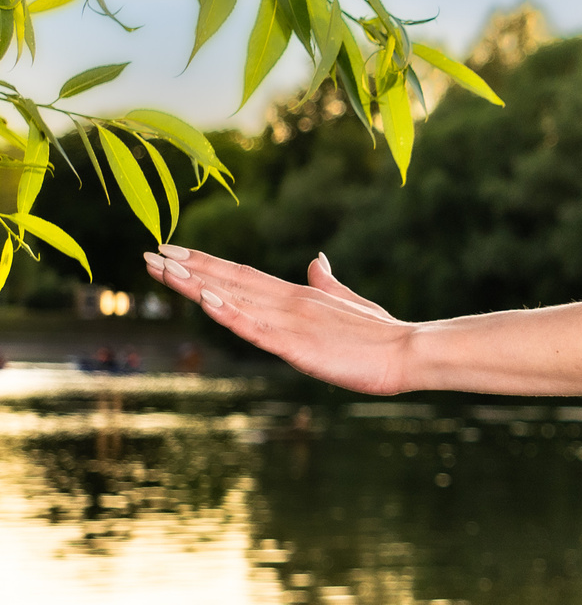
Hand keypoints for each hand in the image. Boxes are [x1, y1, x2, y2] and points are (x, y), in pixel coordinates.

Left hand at [143, 245, 415, 394]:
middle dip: (186, 268)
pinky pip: (253, 328)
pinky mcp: (295, 346)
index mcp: (299, 295)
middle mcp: (288, 302)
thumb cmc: (383, 335)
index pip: (242, 275)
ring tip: (159, 269)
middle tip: (149, 253)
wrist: (410, 352)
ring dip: (194, 284)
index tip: (173, 252)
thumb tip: (315, 259)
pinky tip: (205, 299)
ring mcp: (289, 322)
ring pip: (232, 298)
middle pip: (228, 280)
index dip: (206, 263)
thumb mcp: (350, 304)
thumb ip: (327, 284)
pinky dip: (228, 312)